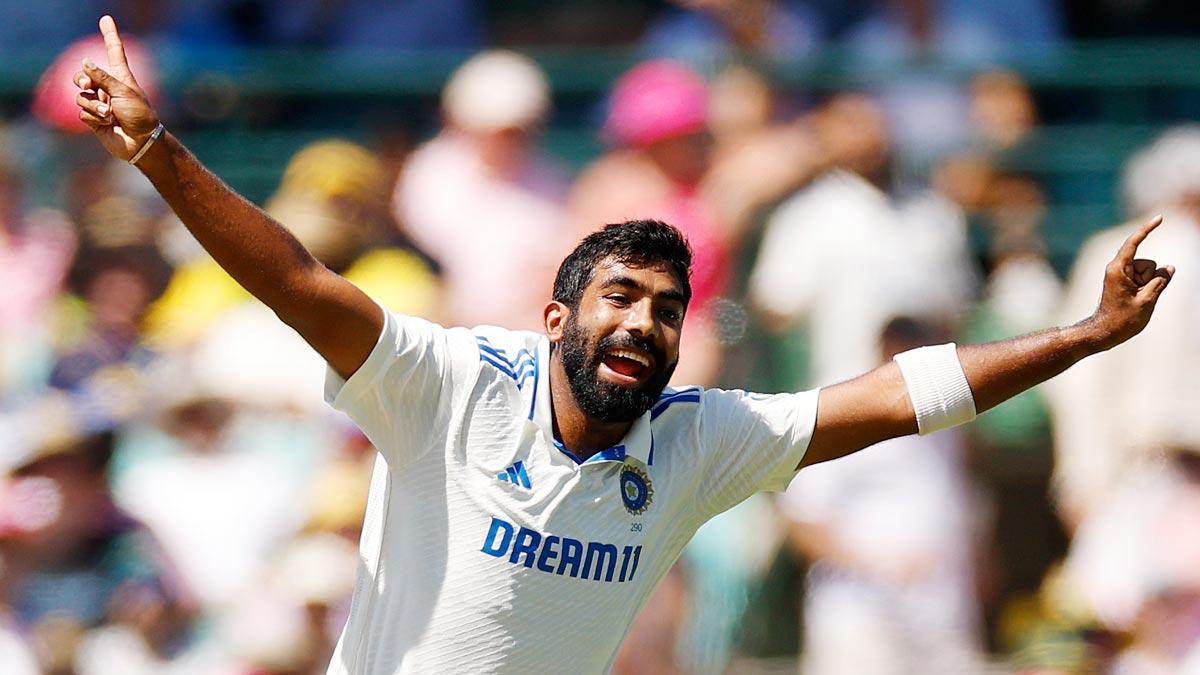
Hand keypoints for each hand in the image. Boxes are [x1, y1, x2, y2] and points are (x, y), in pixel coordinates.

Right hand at [73, 15, 159, 160]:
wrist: (141, 142)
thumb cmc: (140, 115)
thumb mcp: (124, 92)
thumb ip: (103, 77)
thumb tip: (85, 62)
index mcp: (120, 77)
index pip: (113, 52)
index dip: (110, 35)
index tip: (106, 19)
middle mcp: (108, 88)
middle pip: (82, 75)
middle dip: (81, 79)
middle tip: (87, 85)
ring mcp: (99, 103)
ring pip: (80, 96)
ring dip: (93, 105)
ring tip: (109, 113)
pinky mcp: (94, 119)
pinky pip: (83, 113)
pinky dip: (94, 117)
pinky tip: (107, 124)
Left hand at [1089, 215, 1174, 349]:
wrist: (1103, 333)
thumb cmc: (1122, 320)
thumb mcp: (1147, 301)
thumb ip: (1161, 281)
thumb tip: (1169, 267)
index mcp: (1118, 269)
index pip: (1134, 243)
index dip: (1147, 229)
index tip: (1160, 217)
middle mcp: (1117, 268)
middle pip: (1147, 263)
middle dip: (1152, 277)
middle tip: (1138, 299)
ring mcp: (1120, 275)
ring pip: (1148, 272)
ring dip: (1149, 285)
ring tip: (1135, 301)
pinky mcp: (1124, 281)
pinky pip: (1144, 279)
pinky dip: (1146, 287)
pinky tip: (1136, 301)